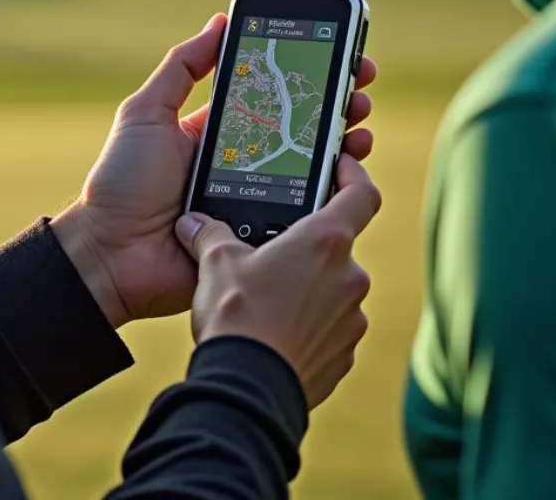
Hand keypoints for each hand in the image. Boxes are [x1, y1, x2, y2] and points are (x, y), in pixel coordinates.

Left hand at [51, 15, 376, 327]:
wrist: (110, 256)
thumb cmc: (122, 182)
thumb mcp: (146, 113)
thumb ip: (181, 68)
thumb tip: (219, 21)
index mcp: (219, 132)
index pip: (273, 98)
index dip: (305, 78)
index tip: (336, 55)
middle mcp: (245, 163)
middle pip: (303, 131)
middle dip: (336, 105)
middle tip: (359, 86)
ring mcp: (258, 200)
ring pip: (315, 171)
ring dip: (345, 143)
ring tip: (359, 123)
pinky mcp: (265, 238)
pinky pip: (306, 216)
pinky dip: (334, 193)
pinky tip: (349, 170)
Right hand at [177, 154, 380, 408]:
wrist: (247, 389)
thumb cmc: (237, 316)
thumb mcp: (216, 262)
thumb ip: (210, 234)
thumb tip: (193, 223)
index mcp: (325, 241)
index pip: (362, 194)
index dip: (355, 175)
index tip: (341, 165)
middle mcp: (349, 276)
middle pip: (338, 246)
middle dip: (308, 247)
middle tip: (272, 252)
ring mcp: (352, 319)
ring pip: (333, 289)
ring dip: (308, 289)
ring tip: (267, 299)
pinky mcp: (345, 355)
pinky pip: (330, 328)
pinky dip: (309, 325)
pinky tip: (275, 332)